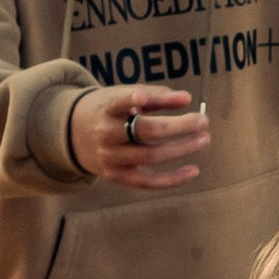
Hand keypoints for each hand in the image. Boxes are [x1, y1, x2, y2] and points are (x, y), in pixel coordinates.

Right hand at [67, 83, 212, 188]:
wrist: (74, 135)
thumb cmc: (110, 110)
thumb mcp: (124, 96)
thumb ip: (156, 96)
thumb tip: (186, 99)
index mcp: (107, 107)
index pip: (117, 102)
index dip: (130, 100)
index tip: (143, 97)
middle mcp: (106, 133)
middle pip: (145, 131)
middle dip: (179, 126)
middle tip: (203, 121)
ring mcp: (110, 157)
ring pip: (151, 156)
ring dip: (182, 149)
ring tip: (204, 139)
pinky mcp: (117, 176)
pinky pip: (147, 182)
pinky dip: (172, 179)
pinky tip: (193, 170)